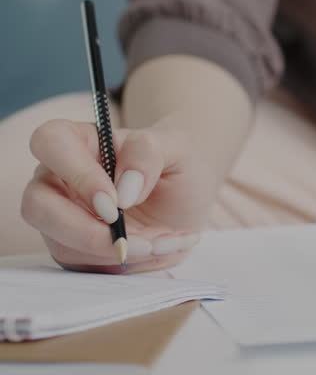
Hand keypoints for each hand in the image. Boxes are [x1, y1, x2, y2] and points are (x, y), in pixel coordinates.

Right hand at [21, 120, 216, 272]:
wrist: (189, 199)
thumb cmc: (177, 165)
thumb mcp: (179, 148)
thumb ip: (149, 154)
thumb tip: (123, 189)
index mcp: (80, 141)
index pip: (50, 143)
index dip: (77, 174)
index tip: (115, 201)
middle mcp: (60, 178)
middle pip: (37, 204)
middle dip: (84, 230)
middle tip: (130, 238)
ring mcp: (62, 215)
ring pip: (59, 242)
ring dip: (111, 249)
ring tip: (158, 241)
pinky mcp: (74, 247)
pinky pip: (82, 263)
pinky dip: (121, 262)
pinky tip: (153, 248)